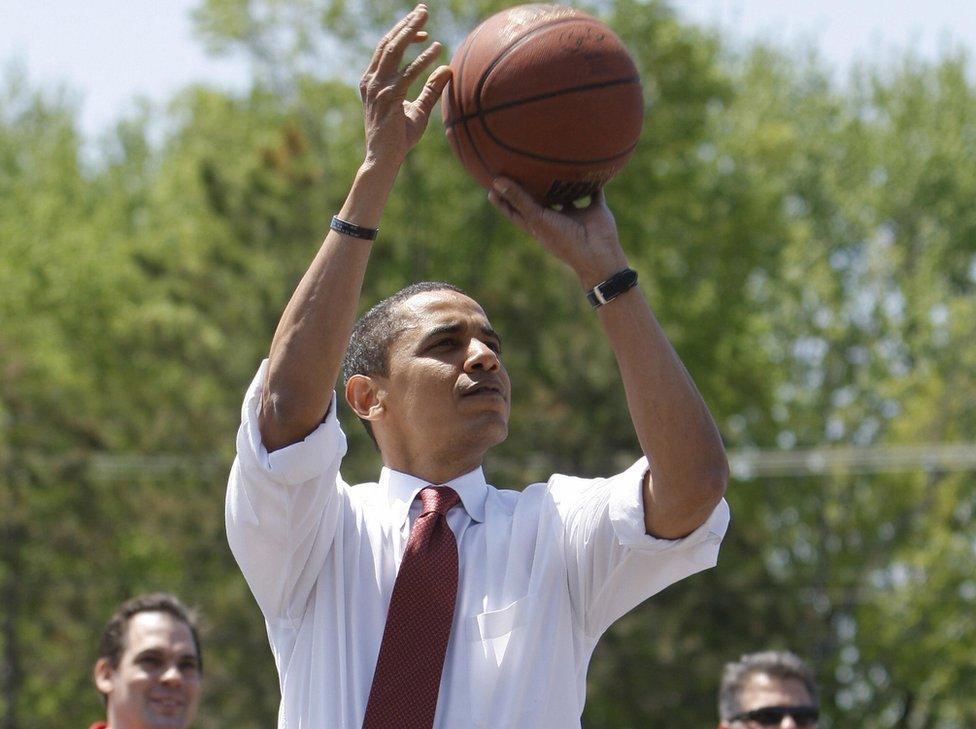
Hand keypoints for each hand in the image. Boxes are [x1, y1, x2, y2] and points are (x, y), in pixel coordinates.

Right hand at [360, 4, 451, 170]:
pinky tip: (436, 50)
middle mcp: (372, 81)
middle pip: (388, 42)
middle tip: (423, 9)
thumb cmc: (399, 137)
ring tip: (427, 19)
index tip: (421, 28)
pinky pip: (407, 73)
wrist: (384, 159)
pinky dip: (422, 60)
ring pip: (394, 51)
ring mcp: (378, 89)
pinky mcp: (389, 98)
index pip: (386, 48)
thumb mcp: (418, 109)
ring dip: (411, 32)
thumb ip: (431, 88)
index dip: (402, 33)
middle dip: (406, 23)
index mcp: (372, 81)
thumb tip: (448, 69)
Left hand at [487, 177, 627, 286]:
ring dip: (563, 183)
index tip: (492, 186)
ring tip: (553, 162)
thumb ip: (518, 199)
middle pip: (540, 200)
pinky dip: (593, 182)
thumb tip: (495, 182)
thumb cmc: (563, 239)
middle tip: (520, 166)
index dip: (504, 201)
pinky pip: (593, 192)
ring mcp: (575, 214)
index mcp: (539, 225)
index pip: (516, 211)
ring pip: (567, 195)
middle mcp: (556, 219)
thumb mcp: (537, 218)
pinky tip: (589, 164)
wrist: (596, 253)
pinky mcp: (594, 210)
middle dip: (532, 187)